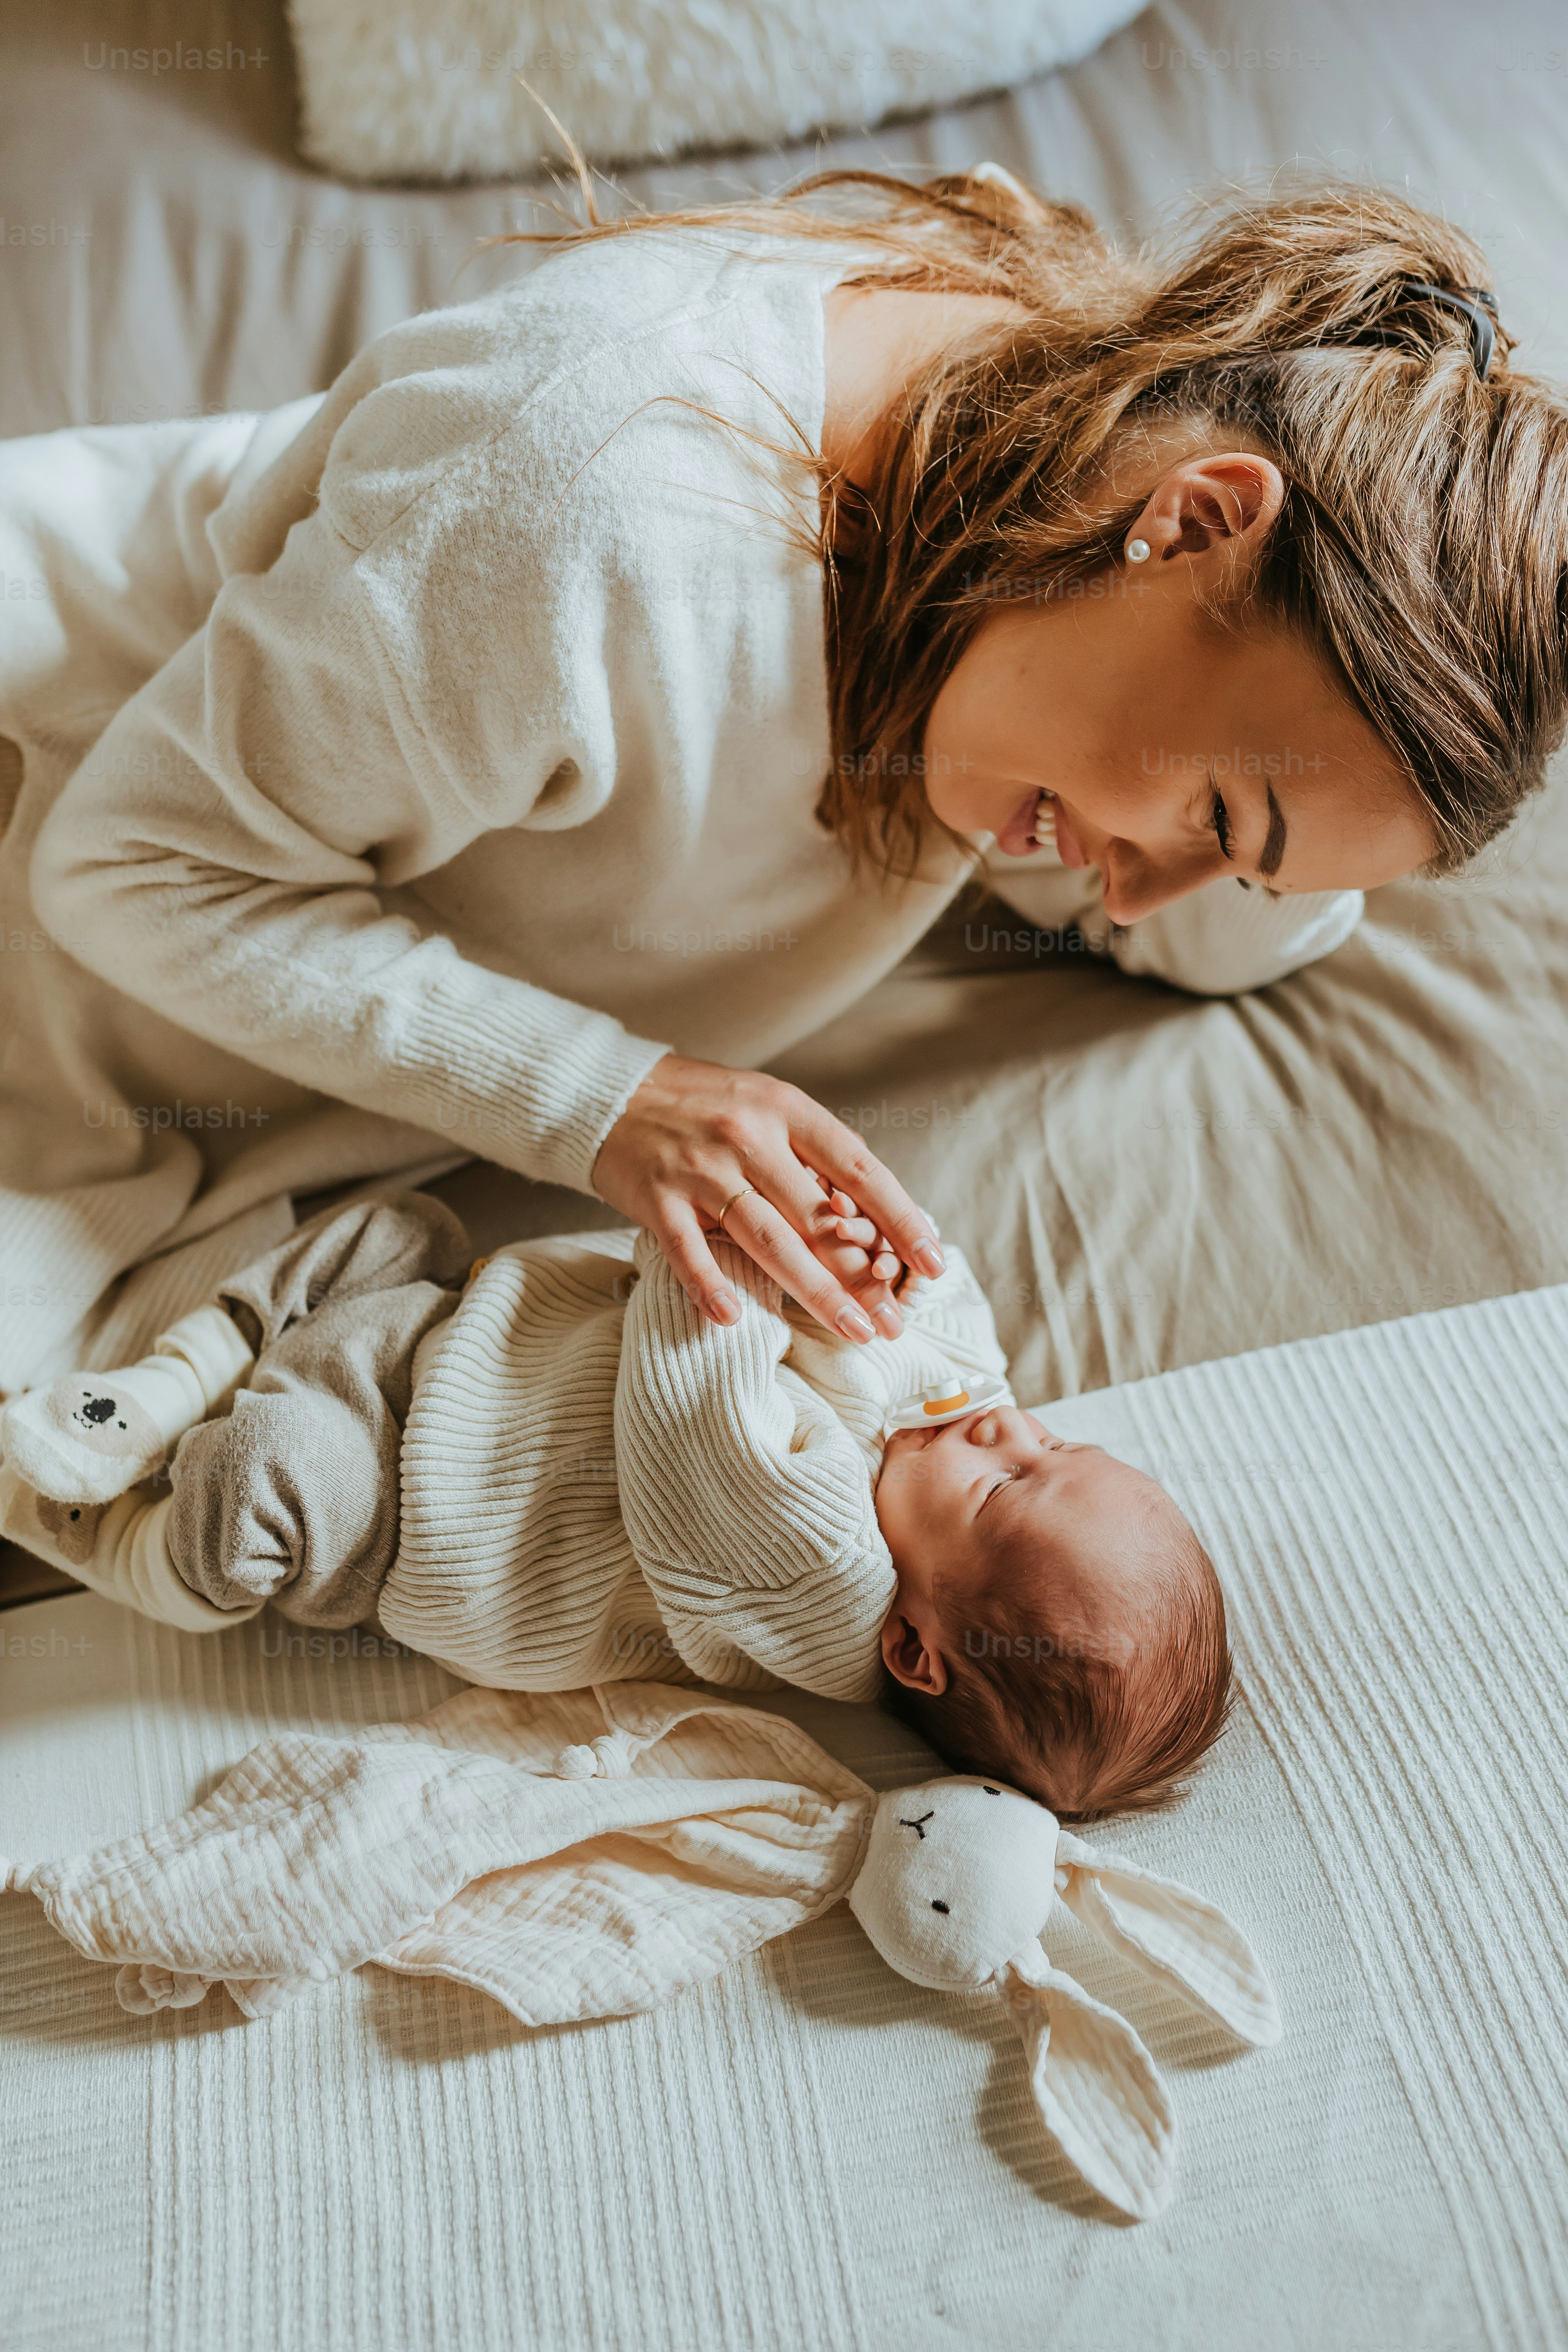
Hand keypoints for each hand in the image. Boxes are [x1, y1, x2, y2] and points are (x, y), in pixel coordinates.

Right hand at [591, 1054, 944, 1340]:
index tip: (931, 1261)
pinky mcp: (655, 1198)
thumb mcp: (764, 1106)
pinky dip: (709, 1286)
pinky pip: (688, 1251)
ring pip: (769, 1239)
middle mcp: (747, 1136)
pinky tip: (732, 1319)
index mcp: (784, 1109)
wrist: (607, 1090)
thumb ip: (809, 1154)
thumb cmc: (699, 1105)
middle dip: (863, 1274)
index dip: (901, 1217)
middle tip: (894, 1321)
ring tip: (853, 1330)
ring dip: (815, 1292)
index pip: (859, 1168)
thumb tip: (867, 1216)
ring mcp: (699, 1169)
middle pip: (818, 1217)